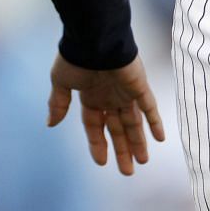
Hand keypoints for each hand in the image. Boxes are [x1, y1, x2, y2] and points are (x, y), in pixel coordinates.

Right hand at [47, 53, 166, 174]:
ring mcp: (126, 92)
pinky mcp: (140, 86)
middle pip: (118, 129)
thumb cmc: (75, 58)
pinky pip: (149, 107)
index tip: (101, 162)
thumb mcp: (61, 83)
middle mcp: (110, 97)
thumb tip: (49, 124)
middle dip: (122, 149)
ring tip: (142, 161)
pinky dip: (155, 122)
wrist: (93, 38)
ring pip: (134, 122)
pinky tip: (160, 138)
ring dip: (139, 142)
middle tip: (128, 172)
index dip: (98, 144)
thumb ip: (58, 104)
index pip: (95, 126)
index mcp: (91, 96)